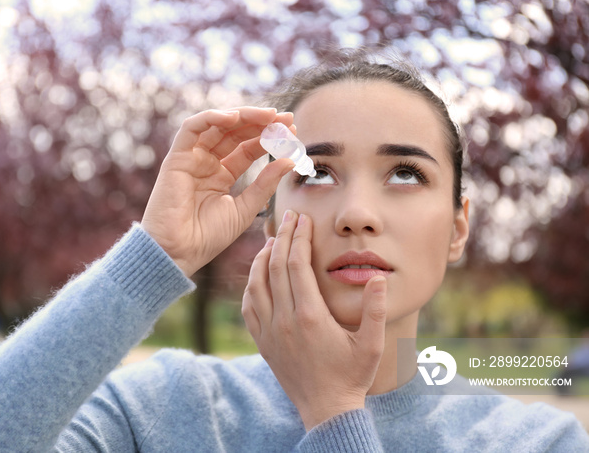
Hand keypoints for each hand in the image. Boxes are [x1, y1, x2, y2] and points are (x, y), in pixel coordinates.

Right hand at [141, 107, 294, 276]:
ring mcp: (191, 159)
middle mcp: (207, 163)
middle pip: (235, 133)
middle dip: (261, 123)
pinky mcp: (176, 157)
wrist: (179, 252)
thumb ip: (265, 184)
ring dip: (243, 116)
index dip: (269, 138)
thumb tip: (289, 161)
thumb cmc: (208, 237)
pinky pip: (191, 128)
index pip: (248, 148)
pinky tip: (235, 117)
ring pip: (217, 126)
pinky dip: (212, 118)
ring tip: (268, 115)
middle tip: (286, 118)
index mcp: (222, 176)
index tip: (292, 130)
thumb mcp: (245, 209)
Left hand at [241, 211, 386, 430]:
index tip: (303, 219)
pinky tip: (258, 273)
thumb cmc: (352, 376)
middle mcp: (284, 321)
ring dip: (262, 257)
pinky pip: (248, 306)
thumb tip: (377, 277)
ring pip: (256, 284)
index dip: (299, 238)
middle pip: (275, 267)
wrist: (325, 410)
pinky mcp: (262, 342)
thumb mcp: (373, 345)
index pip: (297, 265)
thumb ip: (377, 310)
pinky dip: (251, 284)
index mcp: (310, 317)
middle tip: (288, 216)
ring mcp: (269, 331)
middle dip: (282, 237)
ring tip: (272, 238)